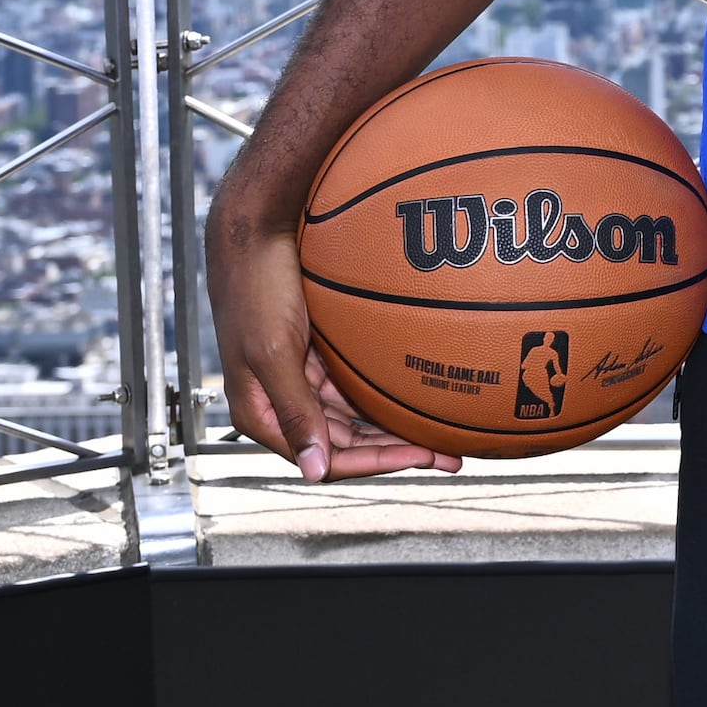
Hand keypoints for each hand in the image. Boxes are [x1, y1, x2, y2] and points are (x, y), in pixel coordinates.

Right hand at [207, 155, 462, 482]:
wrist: (254, 233)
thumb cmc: (257, 290)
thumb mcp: (274, 353)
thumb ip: (295, 412)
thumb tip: (314, 473)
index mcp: (261, 413)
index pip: (328, 457)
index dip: (378, 461)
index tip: (425, 456)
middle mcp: (281, 403)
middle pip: (347, 443)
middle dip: (398, 451)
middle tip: (452, 455)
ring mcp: (300, 380)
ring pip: (354, 420)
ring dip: (396, 428)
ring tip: (445, 435)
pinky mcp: (313, 357)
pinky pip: (353, 389)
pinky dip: (383, 398)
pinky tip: (419, 400)